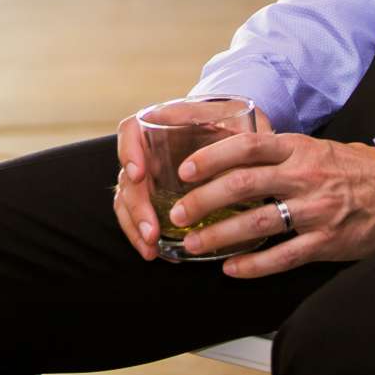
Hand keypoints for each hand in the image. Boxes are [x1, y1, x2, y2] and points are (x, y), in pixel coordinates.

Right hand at [111, 102, 272, 261]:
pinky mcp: (155, 196)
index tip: (138, 175)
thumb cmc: (239, 128)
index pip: (132, 132)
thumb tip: (246, 155)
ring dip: (135, 224)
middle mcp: (149, 150)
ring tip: (151, 246)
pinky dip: (140, 234)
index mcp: (164, 124)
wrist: (240, 139)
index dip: (129, 152)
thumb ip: (240, 134)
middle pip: (128, 174)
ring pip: (127, 198)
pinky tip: (154, 251)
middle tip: (152, 231)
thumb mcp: (242, 123)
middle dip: (136, 205)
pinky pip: (138, 214)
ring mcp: (150, 174)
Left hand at [168, 132, 374, 277]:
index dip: (213, 156)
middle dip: (204, 200)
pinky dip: (253, 265)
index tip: (186, 169)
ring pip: (258, 223)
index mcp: (298, 149)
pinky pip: (283, 256)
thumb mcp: (313, 148)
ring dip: (220, 235)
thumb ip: (276, 153)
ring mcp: (316, 211)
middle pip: (244, 185)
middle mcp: (304, 177)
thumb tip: (227, 155)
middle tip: (179, 212)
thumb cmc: (351, 168)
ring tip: (194, 244)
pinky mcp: (326, 242)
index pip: (248, 146)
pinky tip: (232, 268)